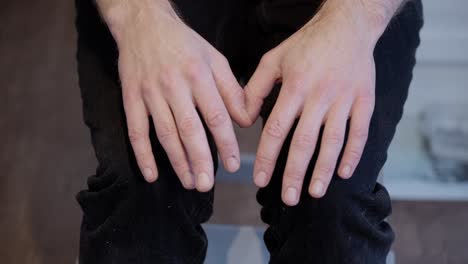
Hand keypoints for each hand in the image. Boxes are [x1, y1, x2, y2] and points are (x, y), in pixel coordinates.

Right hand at [105, 1, 250, 191]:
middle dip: (200, 160)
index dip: (225, 143)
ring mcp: (150, 93)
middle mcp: (174, 85)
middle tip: (207, 184)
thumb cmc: (184, 44)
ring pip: (165, 133)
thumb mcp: (214, 59)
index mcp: (198, 75)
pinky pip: (136, 130)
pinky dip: (142, 154)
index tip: (232, 164)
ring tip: (189, 183)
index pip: (215, 115)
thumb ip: (232, 90)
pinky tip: (151, 174)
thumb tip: (246, 120)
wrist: (144, 24)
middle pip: (189, 129)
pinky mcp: (131, 98)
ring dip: (177, 161)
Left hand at [245, 1, 385, 204]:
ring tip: (314, 193)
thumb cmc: (307, 44)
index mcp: (295, 86)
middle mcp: (320, 95)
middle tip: (287, 198)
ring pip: (333, 142)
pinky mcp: (365, 100)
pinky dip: (353, 154)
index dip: (267, 157)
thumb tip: (244, 119)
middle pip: (305, 142)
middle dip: (294, 173)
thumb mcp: (273, 58)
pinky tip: (344, 173)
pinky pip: (360, 132)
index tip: (259, 179)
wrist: (348, 26)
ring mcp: (345, 99)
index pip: (277, 129)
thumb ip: (255, 88)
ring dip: (324, 170)